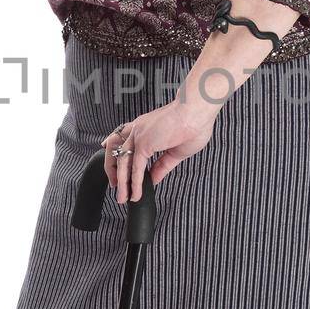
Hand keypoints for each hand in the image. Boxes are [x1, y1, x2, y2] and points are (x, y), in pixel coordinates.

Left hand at [101, 99, 218, 204]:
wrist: (198, 111)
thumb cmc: (194, 123)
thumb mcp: (175, 151)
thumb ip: (162, 165)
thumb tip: (154, 178)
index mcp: (145, 127)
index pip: (123, 138)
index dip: (115, 149)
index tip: (111, 160)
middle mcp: (138, 129)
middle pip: (115, 149)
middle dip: (113, 170)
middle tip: (116, 186)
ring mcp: (139, 135)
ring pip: (122, 162)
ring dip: (121, 182)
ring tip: (123, 197)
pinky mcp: (144, 143)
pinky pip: (135, 168)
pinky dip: (134, 183)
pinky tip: (136, 193)